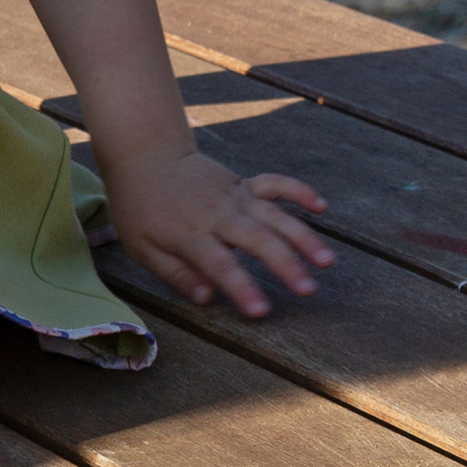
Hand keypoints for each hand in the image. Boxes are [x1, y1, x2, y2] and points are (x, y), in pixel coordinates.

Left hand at [102, 147, 332, 318]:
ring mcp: (234, 196)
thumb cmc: (140, 207)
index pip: (220, 264)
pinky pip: (274, 184)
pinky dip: (298, 191)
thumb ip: (175, 273)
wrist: (145, 156)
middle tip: (308, 289)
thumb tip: (207, 298)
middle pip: (257, 239)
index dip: (241, 287)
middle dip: (285, 264)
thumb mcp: (142, 246)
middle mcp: (218, 214)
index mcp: (190, 234)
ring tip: (326, 261)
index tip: (262, 310)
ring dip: (302, 236)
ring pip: (275, 215)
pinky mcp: (242, 183)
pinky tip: (321, 207)